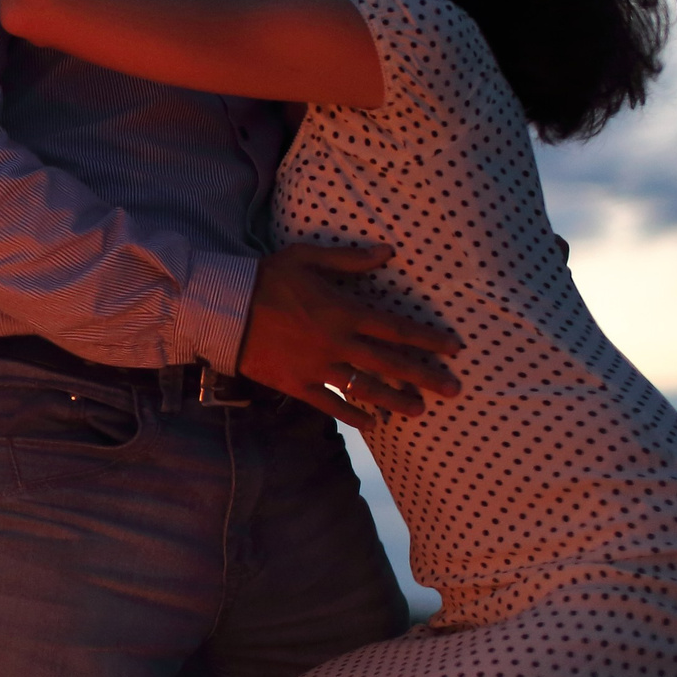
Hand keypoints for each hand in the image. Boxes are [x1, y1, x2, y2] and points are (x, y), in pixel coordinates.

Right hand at [236, 243, 464, 430]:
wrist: (221, 307)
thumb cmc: (264, 277)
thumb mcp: (306, 258)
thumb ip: (350, 259)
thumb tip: (389, 251)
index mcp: (344, 312)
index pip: (397, 329)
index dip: (429, 339)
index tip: (455, 348)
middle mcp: (337, 343)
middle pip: (391, 363)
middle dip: (425, 376)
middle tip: (454, 390)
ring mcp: (316, 367)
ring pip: (365, 388)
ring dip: (395, 401)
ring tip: (420, 411)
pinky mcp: (295, 383)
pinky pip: (329, 404)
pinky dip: (352, 415)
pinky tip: (372, 425)